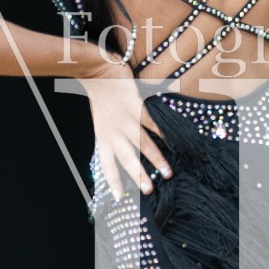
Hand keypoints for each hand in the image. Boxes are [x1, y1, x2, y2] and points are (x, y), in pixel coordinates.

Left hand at [82, 61, 172, 199]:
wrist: (96, 71)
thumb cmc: (100, 97)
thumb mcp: (100, 121)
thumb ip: (111, 135)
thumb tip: (123, 149)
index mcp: (102, 136)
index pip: (106, 163)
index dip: (112, 180)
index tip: (119, 197)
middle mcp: (114, 131)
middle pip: (127, 158)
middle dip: (139, 176)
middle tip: (149, 191)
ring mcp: (125, 119)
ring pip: (142, 144)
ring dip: (156, 159)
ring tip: (167, 173)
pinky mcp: (136, 105)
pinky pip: (151, 122)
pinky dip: (162, 133)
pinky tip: (172, 142)